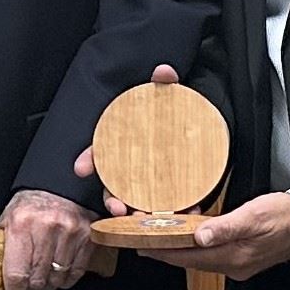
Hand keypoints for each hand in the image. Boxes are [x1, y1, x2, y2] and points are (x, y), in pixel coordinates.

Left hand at [0, 188, 95, 289]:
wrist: (58, 185)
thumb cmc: (30, 204)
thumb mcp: (8, 218)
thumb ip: (3, 244)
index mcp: (21, 224)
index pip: (16, 273)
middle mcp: (46, 227)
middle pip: (37, 279)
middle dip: (30, 288)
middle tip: (28, 284)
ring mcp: (69, 232)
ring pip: (56, 279)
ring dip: (48, 283)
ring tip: (43, 274)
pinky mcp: (87, 236)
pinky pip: (75, 272)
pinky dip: (66, 278)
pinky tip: (58, 271)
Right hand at [72, 64, 180, 216]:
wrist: (207, 128)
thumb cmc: (178, 115)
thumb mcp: (171, 97)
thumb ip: (165, 84)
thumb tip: (163, 72)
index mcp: (125, 143)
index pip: (99, 152)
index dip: (89, 160)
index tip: (81, 169)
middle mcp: (134, 166)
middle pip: (114, 185)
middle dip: (112, 200)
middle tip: (118, 207)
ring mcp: (154, 181)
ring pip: (139, 202)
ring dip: (142, 213)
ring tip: (150, 216)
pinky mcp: (176, 192)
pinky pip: (173, 206)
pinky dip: (180, 212)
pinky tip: (189, 211)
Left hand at [140, 191, 289, 279]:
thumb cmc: (286, 216)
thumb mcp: (254, 215)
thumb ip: (225, 227)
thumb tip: (200, 236)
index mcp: (235, 257)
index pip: (189, 258)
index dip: (164, 252)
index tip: (142, 247)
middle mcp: (235, 265)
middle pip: (191, 260)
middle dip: (166, 251)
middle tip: (143, 241)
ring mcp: (239, 262)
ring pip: (200, 257)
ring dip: (180, 248)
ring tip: (160, 237)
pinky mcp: (243, 256)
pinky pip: (212, 253)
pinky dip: (197, 245)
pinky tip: (191, 234)